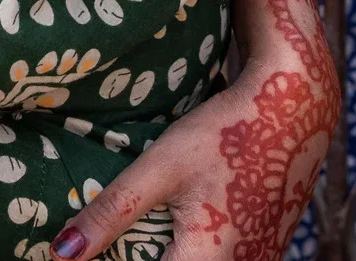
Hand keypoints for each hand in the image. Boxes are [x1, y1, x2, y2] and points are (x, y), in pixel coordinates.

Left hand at [53, 0, 337, 260]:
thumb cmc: (227, 133)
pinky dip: (194, 252)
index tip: (85, 255)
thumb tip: (59, 255)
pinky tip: (178, 230)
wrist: (296, 109)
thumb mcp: (162, 165)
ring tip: (143, 234)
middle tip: (104, 244)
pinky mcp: (265, 252)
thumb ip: (111, 213)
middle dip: (140, 256)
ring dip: (167, 253)